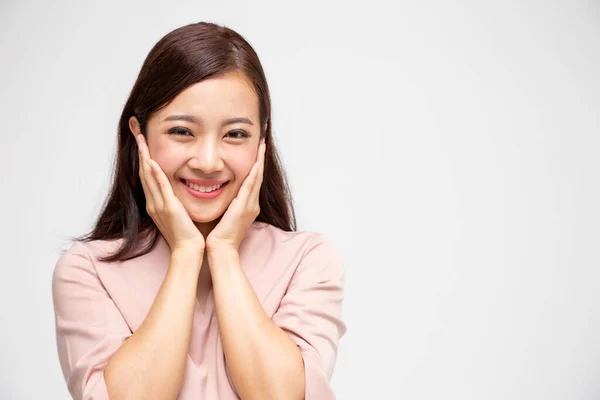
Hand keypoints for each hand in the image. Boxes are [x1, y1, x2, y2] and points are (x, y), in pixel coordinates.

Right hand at [135, 134, 204, 252]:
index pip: (147, 175)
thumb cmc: (187, 233)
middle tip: (136, 131)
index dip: (144, 156)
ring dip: (145, 156)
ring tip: (141, 139)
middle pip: (143, 171)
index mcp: (155, 203)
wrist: (188, 250)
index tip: (142, 140)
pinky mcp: (168, 208)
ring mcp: (158, 205)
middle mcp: (153, 202)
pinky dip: (155, 174)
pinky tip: (152, 161)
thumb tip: (178, 187)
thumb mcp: (178, 212)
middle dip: (140, 150)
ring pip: (148, 176)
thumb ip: (175, 199)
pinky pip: (160, 188)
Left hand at [206, 139, 265, 251]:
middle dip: (260, 158)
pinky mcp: (245, 207)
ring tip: (261, 145)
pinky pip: (251, 185)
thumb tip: (215, 193)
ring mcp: (250, 205)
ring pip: (257, 178)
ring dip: (259, 160)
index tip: (256, 150)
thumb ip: (224, 204)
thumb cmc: (218, 237)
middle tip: (262, 141)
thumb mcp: (224, 216)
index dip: (255, 165)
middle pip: (258, 176)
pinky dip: (254, 172)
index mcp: (247, 206)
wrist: (221, 250)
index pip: (252, 180)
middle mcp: (252, 204)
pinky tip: (256, 161)